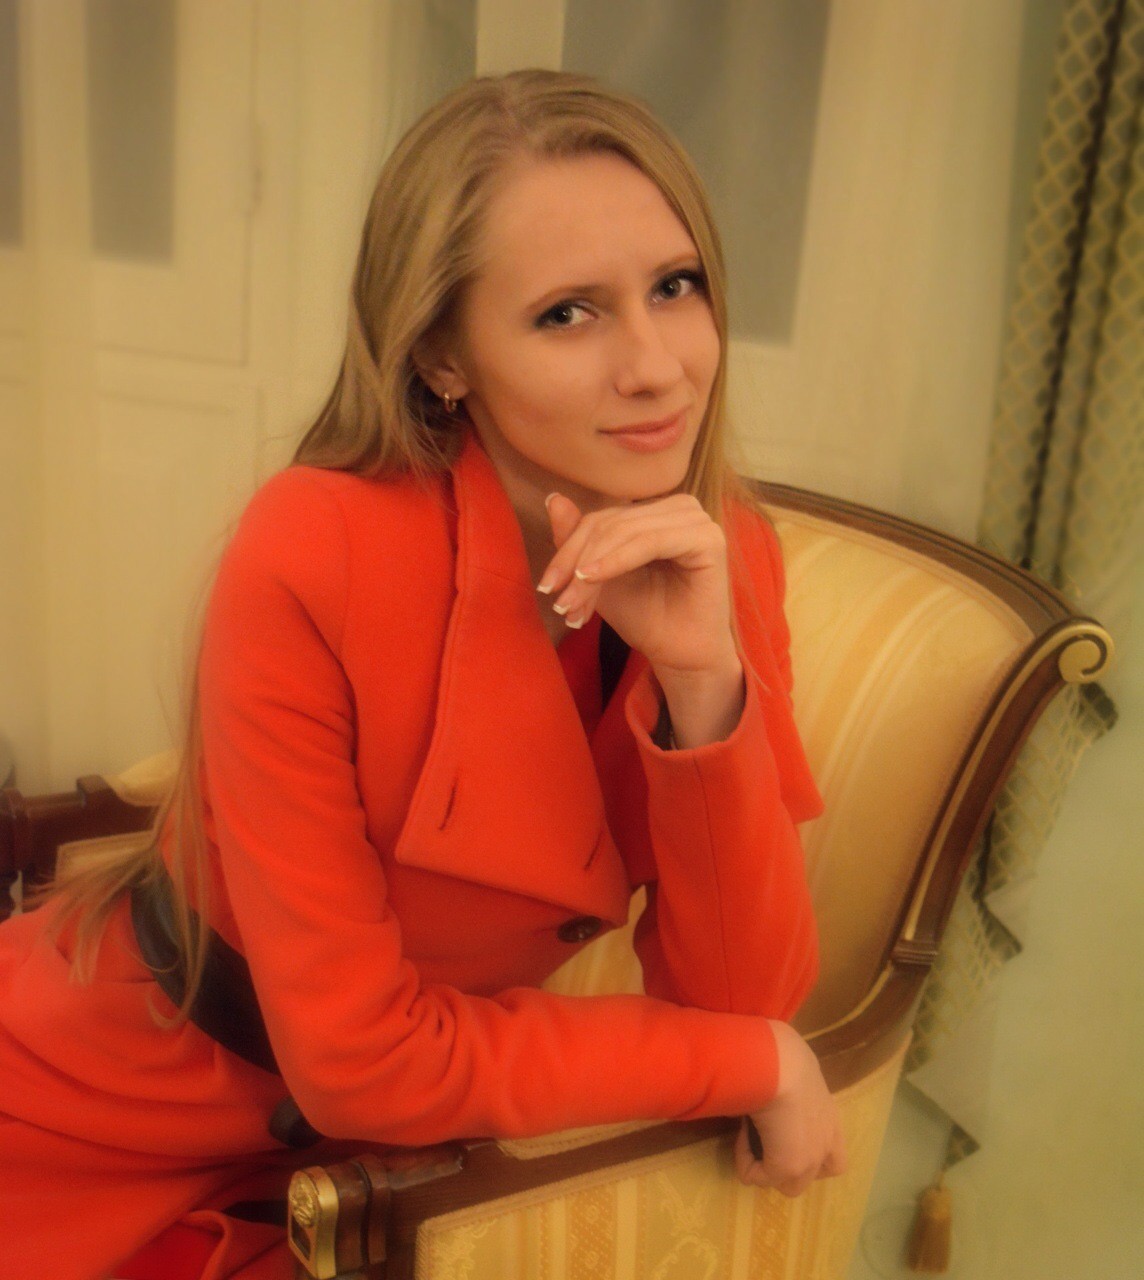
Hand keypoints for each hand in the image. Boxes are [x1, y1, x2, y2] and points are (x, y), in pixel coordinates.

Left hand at [541, 492, 743, 745]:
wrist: (680, 655)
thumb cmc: (646, 616)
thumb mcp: (599, 577)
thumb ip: (578, 539)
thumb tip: (553, 499)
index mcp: (658, 511)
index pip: (602, 518)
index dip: (568, 548)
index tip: (546, 586)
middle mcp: (680, 508)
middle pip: (610, 523)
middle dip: (577, 563)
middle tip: (558, 601)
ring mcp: (697, 519)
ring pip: (625, 531)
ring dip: (592, 567)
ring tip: (572, 603)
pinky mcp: (708, 538)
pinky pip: (648, 542)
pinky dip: (616, 561)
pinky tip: (591, 579)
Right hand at [735, 1021, 846, 1195]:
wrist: (782, 1065)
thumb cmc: (784, 1059)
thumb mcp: (792, 1075)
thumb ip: (787, 1094)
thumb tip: (768, 1099)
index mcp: (830, 1119)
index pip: (833, 1158)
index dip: (806, 1153)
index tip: (780, 1132)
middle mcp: (826, 1142)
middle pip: (810, 1177)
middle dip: (786, 1166)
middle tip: (766, 1142)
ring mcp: (810, 1159)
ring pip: (787, 1186)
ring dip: (767, 1170)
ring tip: (750, 1141)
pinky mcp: (787, 1167)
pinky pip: (758, 1177)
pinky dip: (745, 1161)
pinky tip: (741, 1134)